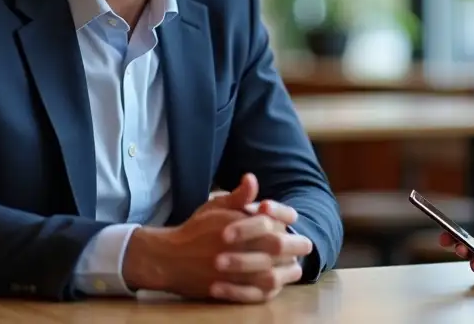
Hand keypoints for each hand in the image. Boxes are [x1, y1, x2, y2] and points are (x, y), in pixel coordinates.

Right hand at [124, 173, 312, 301]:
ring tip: (295, 269)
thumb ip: (237, 197)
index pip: (273, 221)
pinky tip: (276, 285)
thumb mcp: (214, 208)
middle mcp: (238, 247)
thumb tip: (252, 179)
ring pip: (270, 273)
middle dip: (296, 246)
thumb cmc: (194, 230)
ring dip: (286, 272)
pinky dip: (269, 290)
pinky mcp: (227, 290)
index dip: (288, 222)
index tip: (296, 223)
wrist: (167, 258)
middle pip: (278, 247)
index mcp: (238, 224)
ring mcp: (232, 271)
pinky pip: (255, 294)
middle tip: (306, 247)